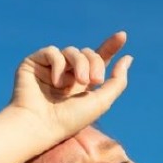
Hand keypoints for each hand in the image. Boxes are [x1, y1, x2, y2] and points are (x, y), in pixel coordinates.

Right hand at [9, 31, 132, 143]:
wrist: (40, 126)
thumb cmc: (69, 120)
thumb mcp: (101, 102)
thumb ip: (117, 81)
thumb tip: (128, 58)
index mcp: (82, 84)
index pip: (97, 60)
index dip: (110, 47)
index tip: (122, 36)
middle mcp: (66, 74)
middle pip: (88, 53)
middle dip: (95, 63)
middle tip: (94, 80)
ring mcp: (50, 68)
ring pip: (72, 51)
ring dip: (80, 64)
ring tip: (77, 82)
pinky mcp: (34, 63)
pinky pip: (52, 52)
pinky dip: (59, 64)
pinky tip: (56, 82)